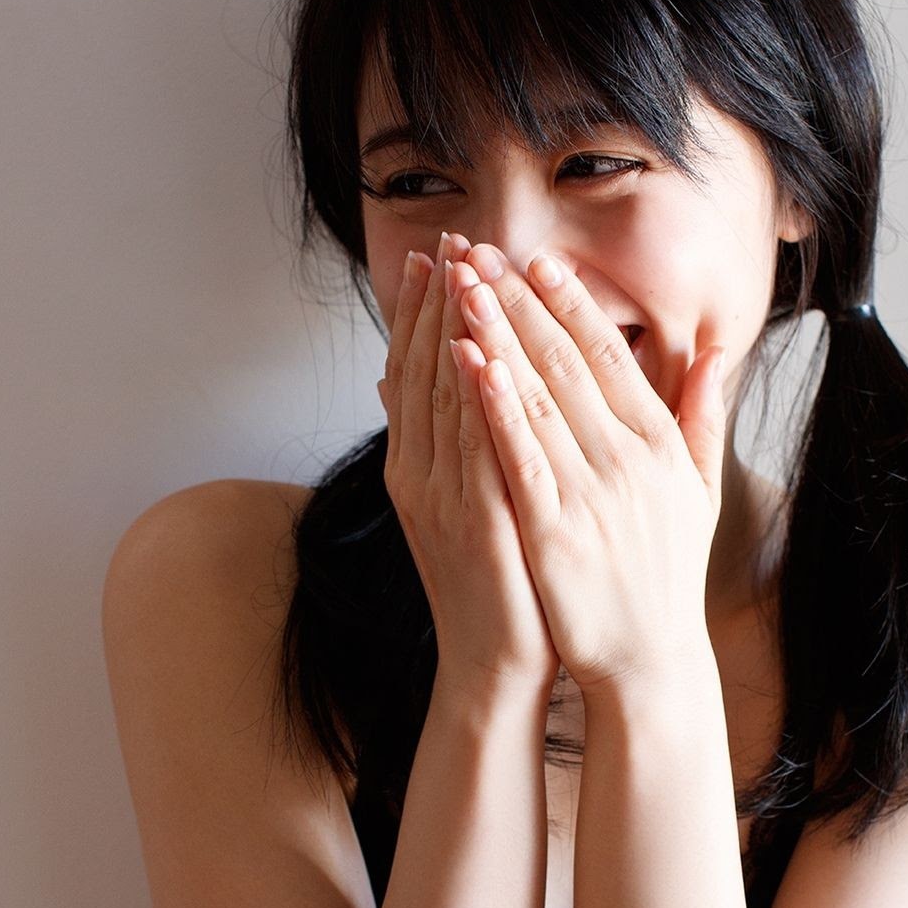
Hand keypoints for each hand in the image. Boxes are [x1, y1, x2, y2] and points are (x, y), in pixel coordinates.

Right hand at [377, 230, 559, 700]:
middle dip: (439, 302)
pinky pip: (478, 449)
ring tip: (465, 273)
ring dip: (455, 332)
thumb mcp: (460, 507)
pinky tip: (484, 354)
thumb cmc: (496, 586)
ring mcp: (444, 500)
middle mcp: (421, 477)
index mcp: (418, 469)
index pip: (415, 374)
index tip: (435, 255)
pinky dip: (479, 399)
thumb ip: (443, 447)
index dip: (422, 312)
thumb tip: (412, 389)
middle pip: (426, 373)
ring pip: (446, 401)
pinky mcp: (478, 524)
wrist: (494, 667)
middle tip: (451, 240)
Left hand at [451, 245, 728, 694]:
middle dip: (521, 302)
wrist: (649, 660)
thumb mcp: (698, 490)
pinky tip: (470, 362)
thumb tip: (718, 352)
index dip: (571, 305)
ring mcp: (590, 494)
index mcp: (659, 444)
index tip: (539, 262)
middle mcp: (627, 459)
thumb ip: (702, 416)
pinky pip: (518, 454)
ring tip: (464, 287)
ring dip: (498, 334)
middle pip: (567, 362)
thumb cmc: (666, 575)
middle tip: (483, 253)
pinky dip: (494, 404)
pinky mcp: (553, 530)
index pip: (611, 356)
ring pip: (537, 396)